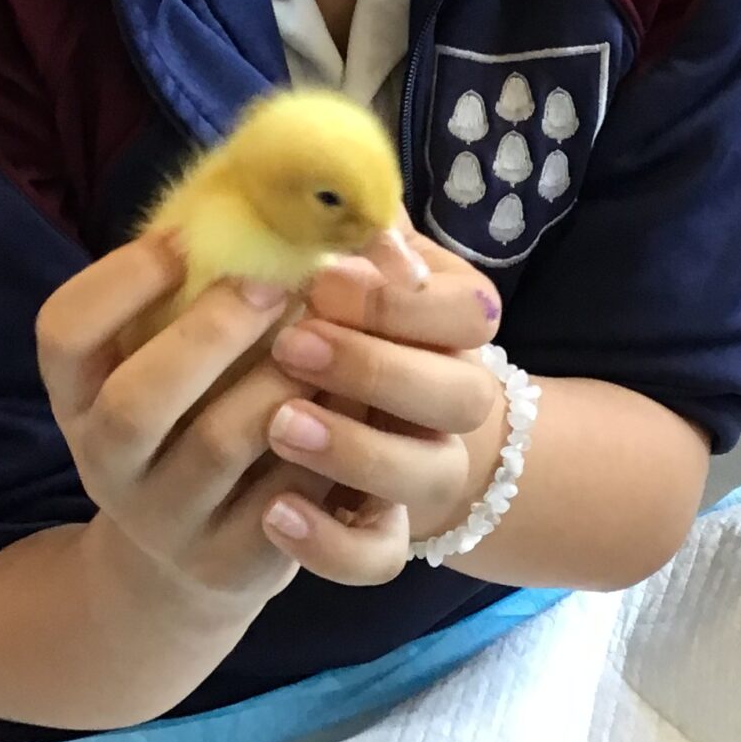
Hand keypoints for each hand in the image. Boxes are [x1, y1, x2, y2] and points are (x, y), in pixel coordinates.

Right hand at [36, 235, 345, 606]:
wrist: (193, 557)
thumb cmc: (192, 418)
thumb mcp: (166, 359)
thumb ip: (192, 288)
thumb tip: (250, 175)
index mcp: (78, 399)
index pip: (63, 334)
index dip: (119, 281)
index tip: (185, 238)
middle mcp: (107, 463)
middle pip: (136, 404)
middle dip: (210, 333)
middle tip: (274, 285)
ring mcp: (167, 520)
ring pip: (220, 447)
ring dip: (281, 379)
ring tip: (328, 337)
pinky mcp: (234, 561)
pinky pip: (284, 498)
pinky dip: (325, 442)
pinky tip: (354, 400)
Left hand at [260, 227, 506, 578]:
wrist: (349, 427)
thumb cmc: (336, 323)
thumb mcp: (348, 268)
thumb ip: (344, 229)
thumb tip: (322, 182)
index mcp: (455, 328)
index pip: (467, 312)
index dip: (400, 299)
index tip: (324, 277)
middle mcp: (454, 404)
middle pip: (460, 393)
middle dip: (375, 365)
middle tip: (292, 343)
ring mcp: (424, 475)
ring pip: (425, 475)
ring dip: (354, 447)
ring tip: (280, 425)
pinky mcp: (383, 537)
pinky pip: (377, 559)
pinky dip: (329, 542)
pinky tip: (273, 514)